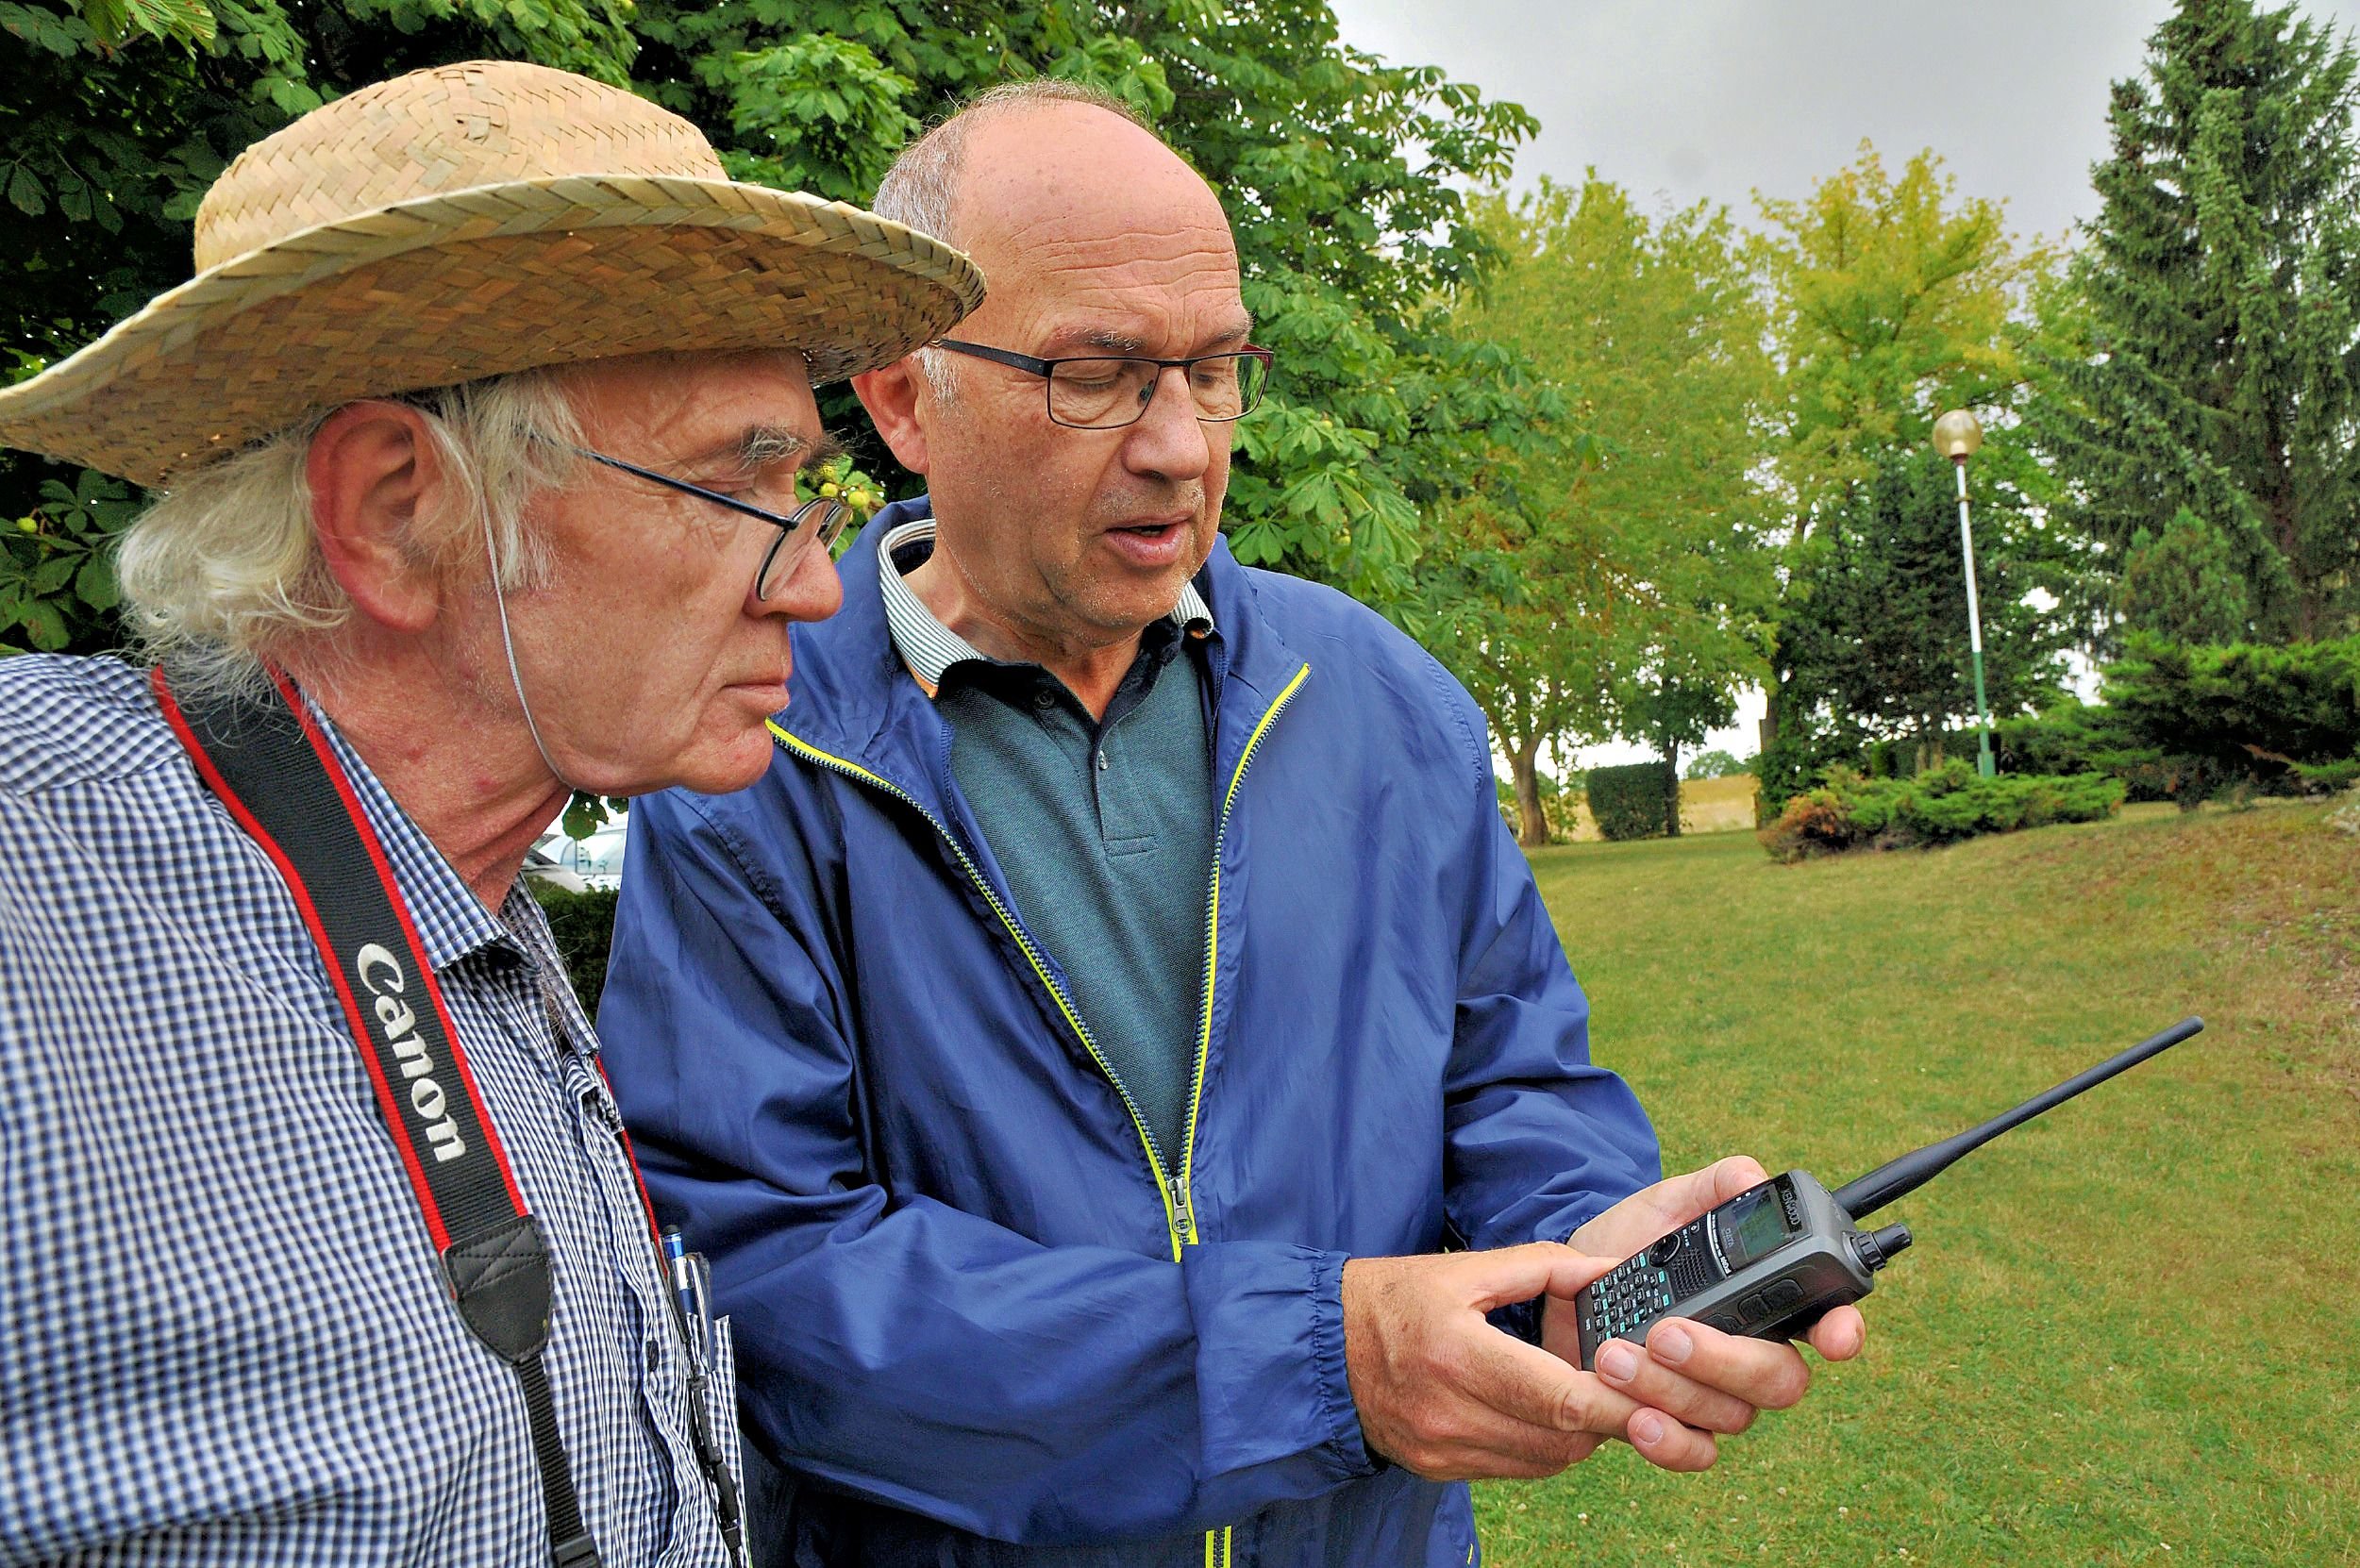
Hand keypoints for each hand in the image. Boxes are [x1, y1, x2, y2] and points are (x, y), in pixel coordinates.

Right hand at [1342, 1244, 1644, 1480]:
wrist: (1322, 1349)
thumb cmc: (1392, 1299)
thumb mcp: (1464, 1268)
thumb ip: (1543, 1267)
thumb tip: (1608, 1271)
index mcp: (1458, 1354)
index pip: (1560, 1399)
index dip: (1618, 1403)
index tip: (1658, 1394)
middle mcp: (1450, 1413)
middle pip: (1563, 1439)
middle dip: (1609, 1419)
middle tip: (1632, 1389)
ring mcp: (1444, 1449)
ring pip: (1548, 1461)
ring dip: (1578, 1433)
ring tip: (1581, 1392)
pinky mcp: (1440, 1469)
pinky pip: (1518, 1469)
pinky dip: (1544, 1445)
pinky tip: (1540, 1411)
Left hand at [1546, 1156, 1867, 1468]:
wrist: (1563, 1285)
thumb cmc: (1629, 1245)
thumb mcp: (1666, 1206)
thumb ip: (1711, 1188)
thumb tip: (1748, 1178)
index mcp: (1765, 1299)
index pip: (1826, 1318)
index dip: (1842, 1330)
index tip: (1833, 1337)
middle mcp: (1751, 1354)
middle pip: (1780, 1379)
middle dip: (1725, 1359)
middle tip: (1666, 1333)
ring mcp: (1716, 1395)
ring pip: (1730, 1414)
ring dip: (1671, 1388)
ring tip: (1614, 1354)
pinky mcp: (1675, 1425)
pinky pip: (1695, 1453)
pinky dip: (1670, 1442)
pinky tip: (1637, 1419)